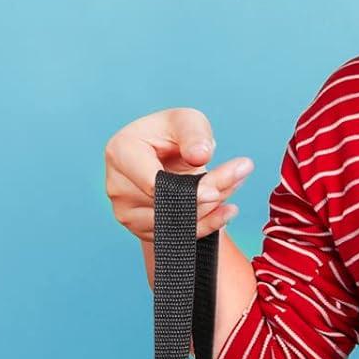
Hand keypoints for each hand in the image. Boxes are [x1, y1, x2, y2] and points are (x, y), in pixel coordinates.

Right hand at [104, 107, 253, 241]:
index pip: (155, 184)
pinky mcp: (142, 230)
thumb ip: (195, 133)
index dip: (188, 191)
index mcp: (121, 153)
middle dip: (209, 195)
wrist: (165, 157)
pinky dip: (207, 224)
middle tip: (240, 176)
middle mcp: (117, 186)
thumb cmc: (173, 135)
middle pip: (169, 206)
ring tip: (234, 186)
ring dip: (211, 210)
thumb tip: (200, 155)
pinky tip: (227, 211)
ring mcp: (127, 213)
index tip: (217, 190)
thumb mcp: (187, 121)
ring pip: (176, 224)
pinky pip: (179, 236)